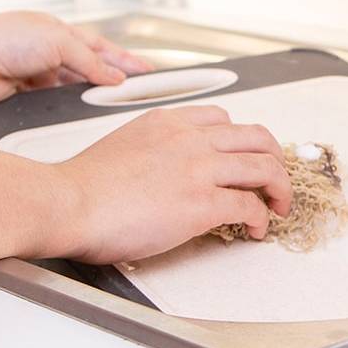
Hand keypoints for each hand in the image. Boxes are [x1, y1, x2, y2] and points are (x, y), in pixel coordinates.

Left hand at [0, 11, 151, 108]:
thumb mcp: (57, 41)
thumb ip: (89, 60)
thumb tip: (112, 75)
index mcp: (57, 32)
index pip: (100, 47)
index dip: (125, 60)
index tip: (146, 71)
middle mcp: (46, 54)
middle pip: (89, 70)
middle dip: (111, 81)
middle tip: (135, 92)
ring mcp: (34, 78)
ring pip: (71, 92)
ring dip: (87, 97)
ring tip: (108, 104)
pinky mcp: (21, 101)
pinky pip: (51, 109)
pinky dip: (64, 112)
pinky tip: (75, 114)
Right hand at [48, 105, 291, 263]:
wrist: (66, 202)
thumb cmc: (82, 185)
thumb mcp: (125, 143)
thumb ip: (155, 147)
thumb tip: (168, 169)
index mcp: (170, 122)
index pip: (223, 119)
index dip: (242, 139)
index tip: (246, 155)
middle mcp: (191, 139)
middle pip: (257, 137)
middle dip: (275, 158)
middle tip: (276, 178)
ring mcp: (200, 168)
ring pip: (264, 167)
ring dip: (280, 187)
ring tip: (280, 204)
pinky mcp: (202, 202)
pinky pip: (249, 206)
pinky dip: (261, 218)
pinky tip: (257, 228)